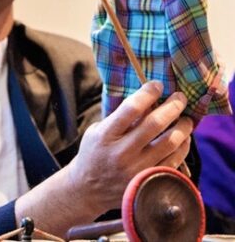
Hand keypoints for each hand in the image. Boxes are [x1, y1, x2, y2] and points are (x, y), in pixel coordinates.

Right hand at [67, 81, 192, 214]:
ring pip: (169, 143)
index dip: (148, 93)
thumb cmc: (94, 152)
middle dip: (172, 106)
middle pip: (155, 124)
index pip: (131, 108)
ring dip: (183, 127)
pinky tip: (184, 139)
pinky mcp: (147, 183)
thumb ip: (120, 117)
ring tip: (186, 118)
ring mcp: (136, 170)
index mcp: (106, 135)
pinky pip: (174, 162)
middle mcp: (122, 153)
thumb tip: (148, 99)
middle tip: (180, 97)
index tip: (158, 84)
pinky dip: (182, 147)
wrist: (88, 189)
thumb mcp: (98, 130)